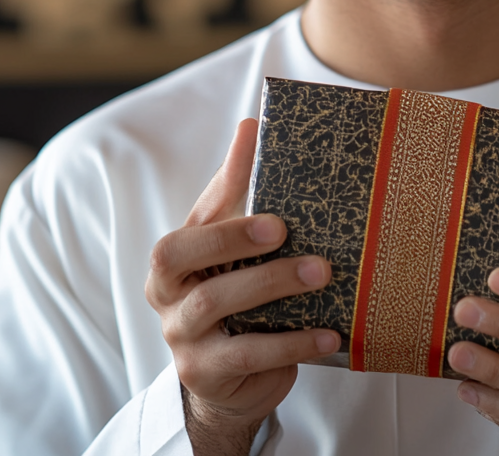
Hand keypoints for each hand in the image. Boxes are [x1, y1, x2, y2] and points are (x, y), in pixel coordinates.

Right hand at [145, 118, 339, 455]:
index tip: (272, 211)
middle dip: (236, 242)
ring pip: (218, 308)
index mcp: (172, 261)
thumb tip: (251, 124)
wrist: (230, 376)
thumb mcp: (231, 240)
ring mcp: (183, 340)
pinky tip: (330, 333)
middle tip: (287, 230)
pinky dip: (293, 342)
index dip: (222, 217)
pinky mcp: (207, 374)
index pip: (184, 234)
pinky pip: (249, 355)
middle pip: (186, 265)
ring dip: (274, 287)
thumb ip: (236, 188)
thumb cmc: (233, 289)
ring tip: (323, 274)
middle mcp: (168, 299)